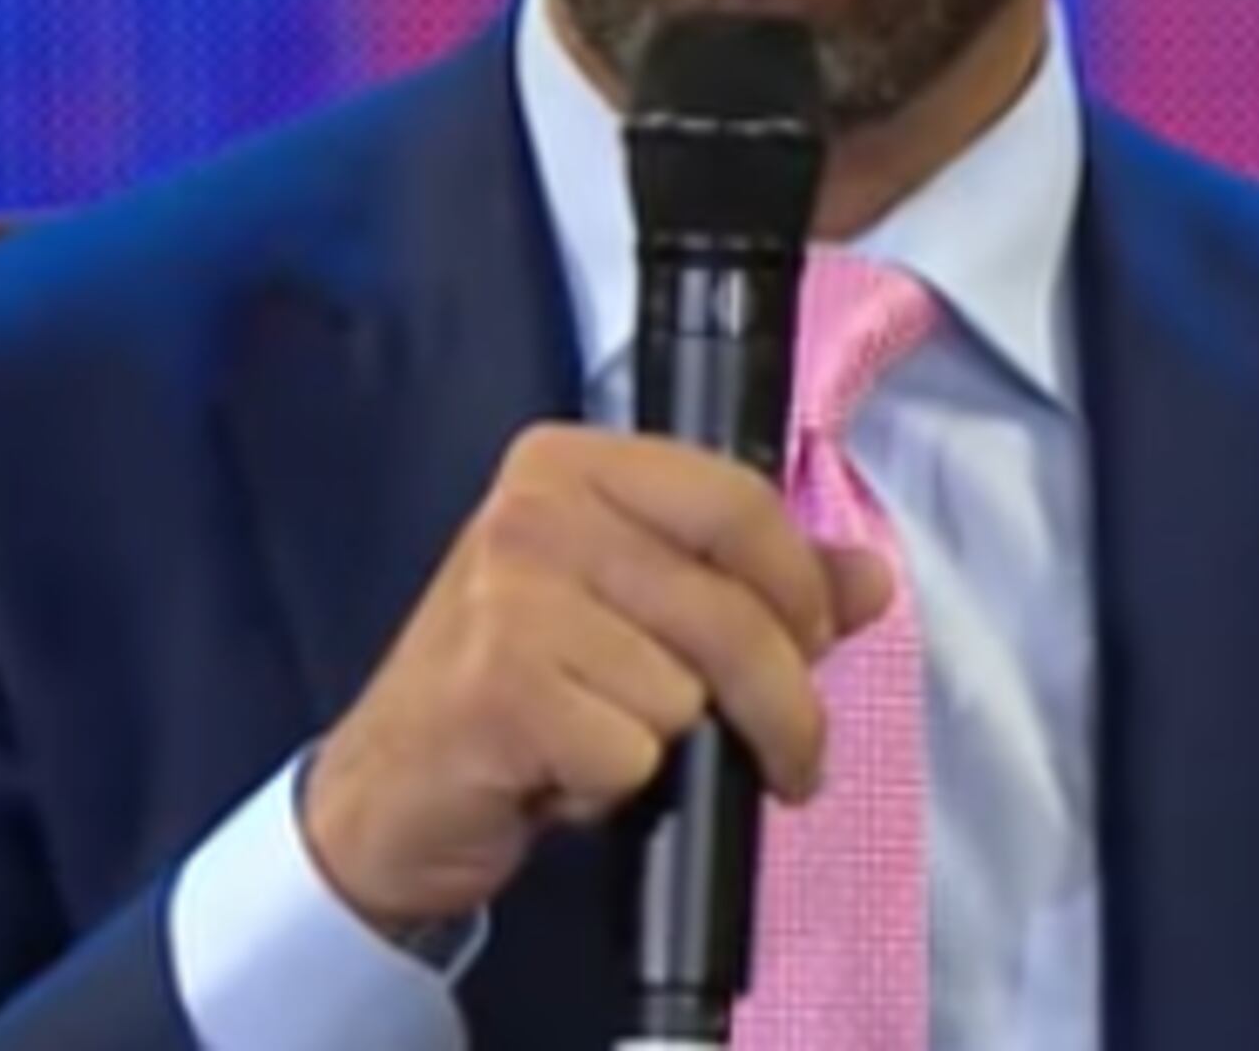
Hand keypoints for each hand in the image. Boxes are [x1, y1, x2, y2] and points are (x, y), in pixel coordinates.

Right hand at [298, 423, 894, 933]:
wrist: (388, 794)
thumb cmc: (517, 694)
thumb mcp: (638, 617)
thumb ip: (756, 586)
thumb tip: (870, 579)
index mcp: (573, 464)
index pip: (741, 502)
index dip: (803, 588)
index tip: (818, 646)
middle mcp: (533, 511)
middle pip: (733, 608)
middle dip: (785, 702)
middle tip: (789, 757)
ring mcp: (506, 595)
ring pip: (687, 689)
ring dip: (671, 746)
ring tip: (607, 742)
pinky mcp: (496, 686)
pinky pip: (633, 750)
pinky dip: (616, 785)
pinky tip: (564, 773)